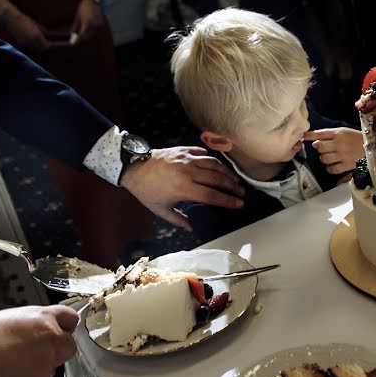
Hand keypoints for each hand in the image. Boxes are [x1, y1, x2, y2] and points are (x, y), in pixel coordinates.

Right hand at [0, 306, 77, 376]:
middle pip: (69, 345)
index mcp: (41, 317)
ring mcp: (47, 362)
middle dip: (58, 352)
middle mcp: (50, 338)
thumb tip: (23, 336)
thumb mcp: (5, 321)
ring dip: (36, 370)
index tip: (61, 332)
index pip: (69, 317)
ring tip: (9, 369)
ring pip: (50, 368)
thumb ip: (24, 328)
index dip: (65, 327)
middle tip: (37, 356)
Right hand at [1, 7, 48, 52]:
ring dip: (35, 46)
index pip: (45, 46)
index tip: (48, 44)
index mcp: (37, 36)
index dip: (47, 45)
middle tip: (43, 44)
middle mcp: (32, 41)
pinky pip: (27, 46)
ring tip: (35, 41)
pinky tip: (27, 39)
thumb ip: (42, 30)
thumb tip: (48, 35)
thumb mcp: (35, 24)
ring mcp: (25, 43)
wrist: (11, 18)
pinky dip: (28, 44)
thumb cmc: (24, 20)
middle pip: (40, 49)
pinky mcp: (19, 43)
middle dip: (41, 47)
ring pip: (33, 48)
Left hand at [70, 0, 104, 42]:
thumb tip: (71, 34)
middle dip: (82, 39)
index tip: (74, 43)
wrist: (93, 0)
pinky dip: (92, 31)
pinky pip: (96, 30)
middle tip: (77, 40)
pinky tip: (89, 29)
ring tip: (82, 34)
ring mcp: (98, 24)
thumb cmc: (83, 7)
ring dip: (87, 35)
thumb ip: (74, 27)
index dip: (78, 40)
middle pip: (88, 37)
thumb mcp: (77, 17)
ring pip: (92, 34)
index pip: (82, 35)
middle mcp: (93, 24)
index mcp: (86, 22)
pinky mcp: (101, 23)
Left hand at [120, 147, 244, 229]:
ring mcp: (187, 158)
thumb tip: (192, 226)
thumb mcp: (160, 210)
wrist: (133, 167)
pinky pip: (204, 154)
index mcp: (183, 188)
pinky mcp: (184, 150)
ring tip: (235, 180)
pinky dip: (214, 160)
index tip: (239, 204)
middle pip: (218, 179)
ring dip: (227, 173)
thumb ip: (178, 220)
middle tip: (242, 192)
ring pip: (214, 164)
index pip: (212, 195)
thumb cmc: (146, 190)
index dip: (228, 200)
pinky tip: (219, 167)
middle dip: (233, 186)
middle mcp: (188, 172)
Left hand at [306, 128, 363, 174]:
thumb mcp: (344, 132)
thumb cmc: (356, 139)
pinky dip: (330, 168)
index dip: (310, 135)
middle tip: (324, 149)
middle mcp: (339, 143)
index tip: (303, 136)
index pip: (321, 133)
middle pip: (320, 147)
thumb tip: (314, 142)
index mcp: (339, 133)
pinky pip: (332, 169)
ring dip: (324, 159)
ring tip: (329, 157)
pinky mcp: (347, 165)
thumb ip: (329, 135)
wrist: (373, 146)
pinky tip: (332, 166)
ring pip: (324, 158)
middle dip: (319, 148)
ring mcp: (343, 154)